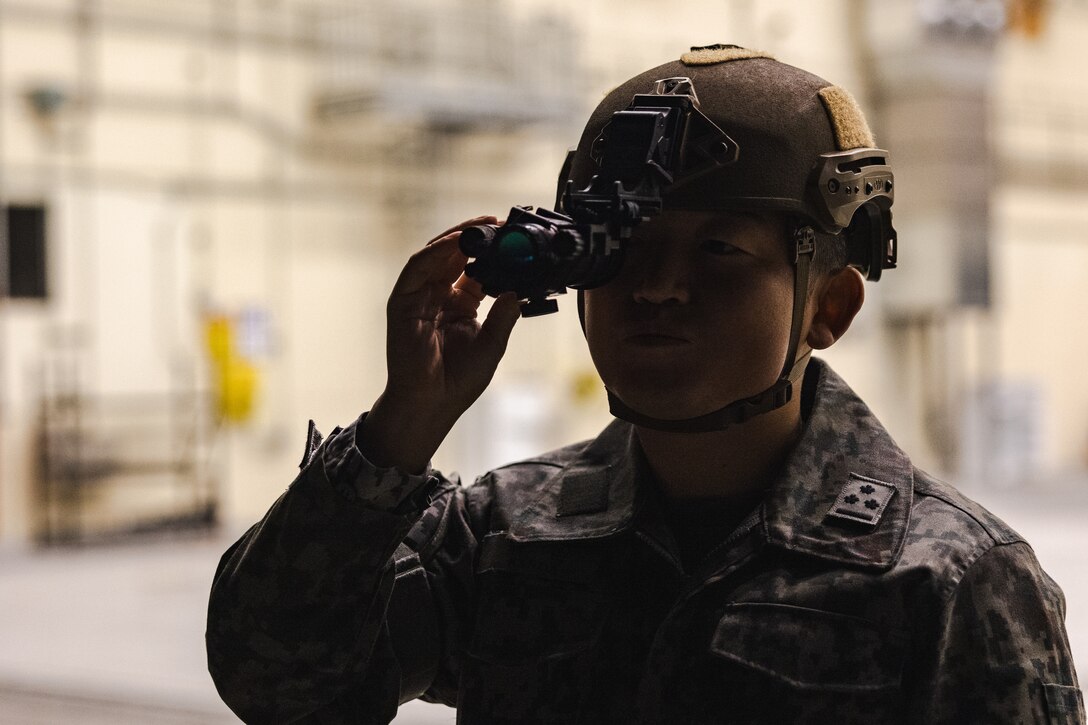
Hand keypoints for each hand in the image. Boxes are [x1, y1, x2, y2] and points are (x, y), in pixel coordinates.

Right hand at [360, 217, 521, 472]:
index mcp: (461, 304)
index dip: (494, 252)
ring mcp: (419, 296)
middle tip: (502, 223)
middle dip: (478, 237)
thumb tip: (519, 289)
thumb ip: (505, 314)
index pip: (477, 268)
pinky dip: (436, 252)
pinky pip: (417, 268)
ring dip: (459, 237)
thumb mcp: (492, 344)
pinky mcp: (402, 301)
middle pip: (457, 255)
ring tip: (483, 226)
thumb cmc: (458, 380)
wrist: (431, 403)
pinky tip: (456, 243)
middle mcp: (439, 296)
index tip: (515, 239)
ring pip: (437, 255)